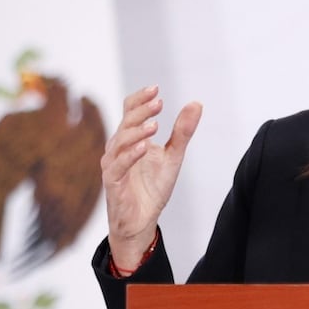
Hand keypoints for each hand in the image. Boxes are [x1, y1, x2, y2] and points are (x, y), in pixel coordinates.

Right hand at [101, 86, 201, 269]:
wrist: (142, 220)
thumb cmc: (153, 186)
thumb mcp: (174, 156)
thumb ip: (182, 132)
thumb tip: (196, 103)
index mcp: (130, 138)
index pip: (129, 111)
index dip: (140, 99)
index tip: (156, 89)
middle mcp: (118, 147)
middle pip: (125, 122)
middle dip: (141, 111)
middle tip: (159, 102)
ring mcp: (113, 164)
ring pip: (120, 142)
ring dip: (137, 132)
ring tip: (155, 125)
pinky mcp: (112, 182)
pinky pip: (118, 166)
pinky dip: (130, 155)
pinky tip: (144, 148)